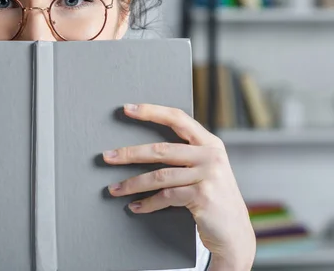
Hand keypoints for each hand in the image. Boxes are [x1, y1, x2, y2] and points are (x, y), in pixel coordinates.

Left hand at [103, 104, 255, 270]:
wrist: (235, 233)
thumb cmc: (212, 198)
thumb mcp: (205, 169)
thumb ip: (185, 154)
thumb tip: (142, 147)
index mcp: (210, 143)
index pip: (177, 118)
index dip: (151, 112)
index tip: (126, 108)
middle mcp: (211, 156)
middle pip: (161, 149)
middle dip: (129, 153)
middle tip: (106, 156)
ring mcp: (208, 176)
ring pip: (159, 175)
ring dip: (132, 183)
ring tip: (113, 189)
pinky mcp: (202, 197)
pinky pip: (165, 197)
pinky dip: (147, 203)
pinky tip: (134, 207)